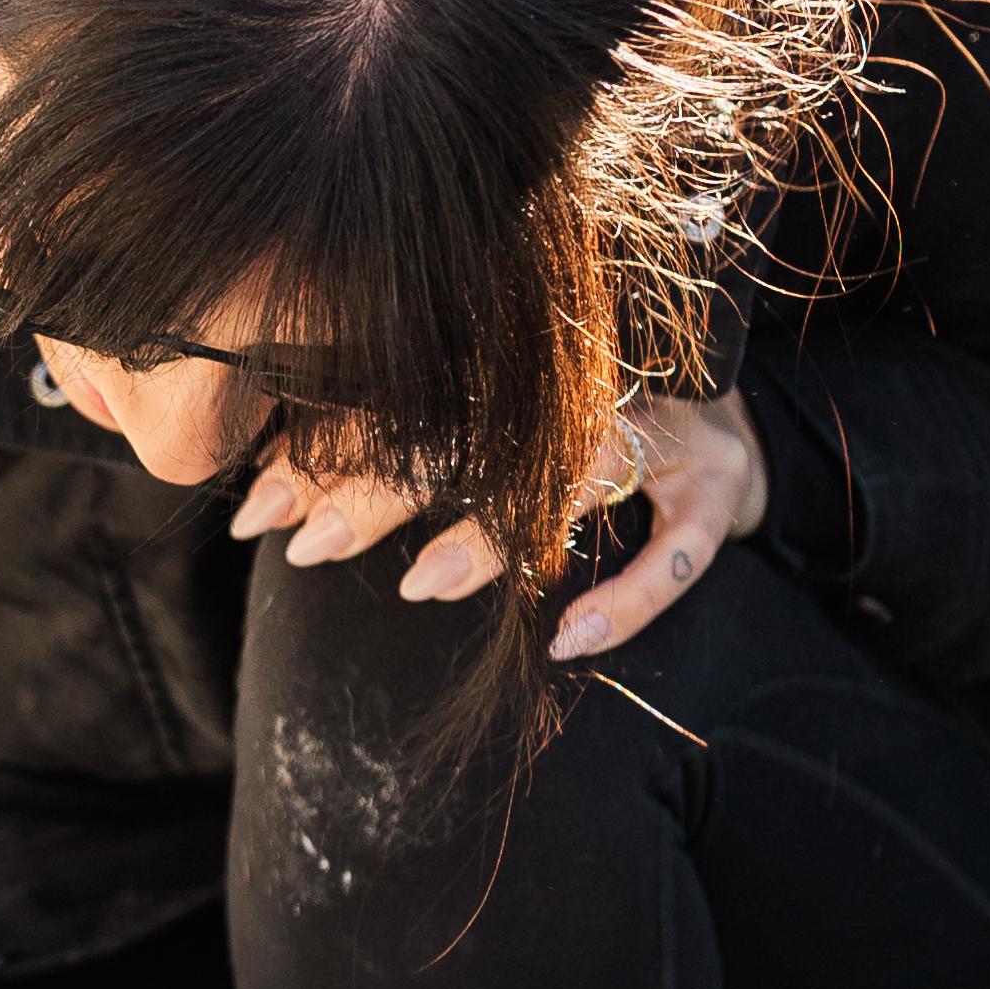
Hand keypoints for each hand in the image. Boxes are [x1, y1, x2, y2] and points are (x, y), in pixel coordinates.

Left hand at [231, 384, 768, 661]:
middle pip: (477, 426)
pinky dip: (625, 600)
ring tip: (421, 584)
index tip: (259, 504)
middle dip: (383, 485)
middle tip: (308, 544)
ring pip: (574, 473)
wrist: (731, 410)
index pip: (410, 390)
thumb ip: (395, 429)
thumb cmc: (580, 410)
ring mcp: (664, 431)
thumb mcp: (495, 405)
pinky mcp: (717, 488)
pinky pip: (676, 552)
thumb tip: (266, 466)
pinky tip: (564, 640)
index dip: (329, 445)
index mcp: (524, 348)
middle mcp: (594, 375)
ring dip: (493, 532)